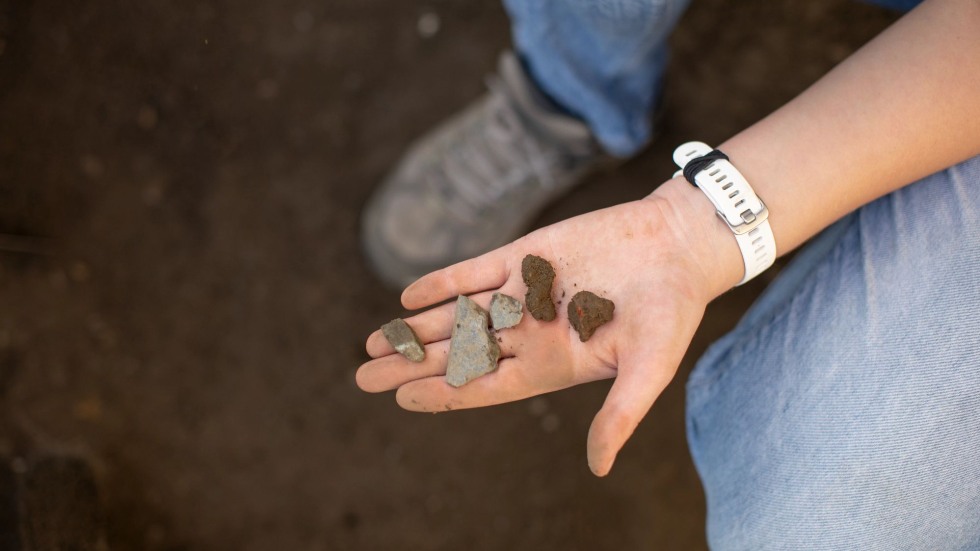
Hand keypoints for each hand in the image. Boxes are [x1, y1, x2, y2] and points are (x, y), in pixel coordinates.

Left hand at [356, 178, 741, 475]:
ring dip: (415, 327)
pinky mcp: (524, 256)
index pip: (483, 386)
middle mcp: (528, 333)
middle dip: (410, 364)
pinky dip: (441, 284)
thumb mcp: (647, 369)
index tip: (401, 399)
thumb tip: (599, 467)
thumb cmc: (669, 312)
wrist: (677, 246)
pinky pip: (472, 273)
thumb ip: (620, 414)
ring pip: (456, 315)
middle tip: (363, 377)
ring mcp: (522, 294)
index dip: (441, 393)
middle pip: (457, 354)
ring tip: (371, 341)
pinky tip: (407, 297)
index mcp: (550, 365)